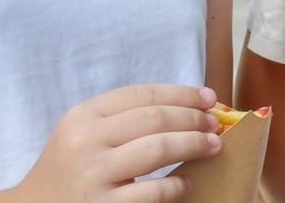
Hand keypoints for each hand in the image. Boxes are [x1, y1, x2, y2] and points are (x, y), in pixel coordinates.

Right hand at [11, 84, 221, 202]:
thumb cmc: (69, 170)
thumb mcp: (83, 134)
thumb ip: (123, 118)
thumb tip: (188, 106)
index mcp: (82, 116)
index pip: (142, 94)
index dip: (181, 93)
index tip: (209, 98)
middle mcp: (84, 141)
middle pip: (155, 118)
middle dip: (192, 118)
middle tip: (215, 124)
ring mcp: (92, 175)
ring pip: (158, 149)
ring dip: (193, 144)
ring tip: (212, 146)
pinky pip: (151, 192)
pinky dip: (176, 185)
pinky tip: (187, 183)